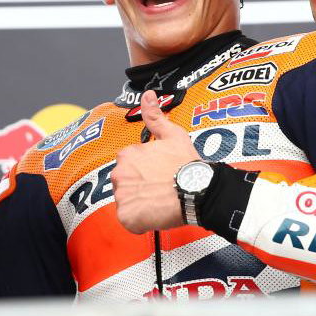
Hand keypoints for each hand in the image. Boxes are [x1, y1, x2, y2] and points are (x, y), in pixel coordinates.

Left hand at [112, 90, 200, 233]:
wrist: (196, 191)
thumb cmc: (186, 164)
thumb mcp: (172, 135)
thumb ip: (155, 115)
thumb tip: (148, 95)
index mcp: (127, 155)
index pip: (129, 166)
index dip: (145, 171)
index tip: (160, 174)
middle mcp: (119, 174)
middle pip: (125, 184)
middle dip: (140, 187)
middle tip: (161, 189)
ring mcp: (122, 196)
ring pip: (128, 202)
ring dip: (141, 203)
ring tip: (160, 201)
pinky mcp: (127, 217)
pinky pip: (130, 220)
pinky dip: (140, 220)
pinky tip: (156, 214)